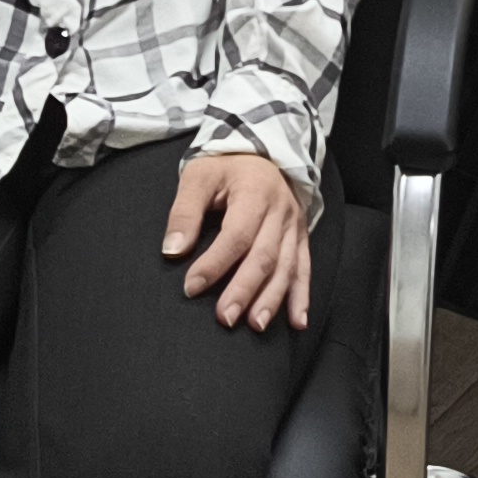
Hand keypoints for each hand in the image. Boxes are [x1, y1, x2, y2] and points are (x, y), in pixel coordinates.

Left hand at [167, 152, 313, 329]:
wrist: (262, 151)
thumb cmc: (225, 166)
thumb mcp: (199, 176)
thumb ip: (185, 212)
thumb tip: (173, 250)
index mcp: (255, 193)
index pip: (236, 235)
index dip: (214, 263)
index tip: (191, 287)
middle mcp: (280, 211)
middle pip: (264, 256)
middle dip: (245, 290)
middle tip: (224, 318)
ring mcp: (294, 225)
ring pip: (286, 267)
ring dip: (272, 299)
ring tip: (255, 325)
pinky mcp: (301, 236)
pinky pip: (304, 268)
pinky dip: (301, 297)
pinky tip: (297, 322)